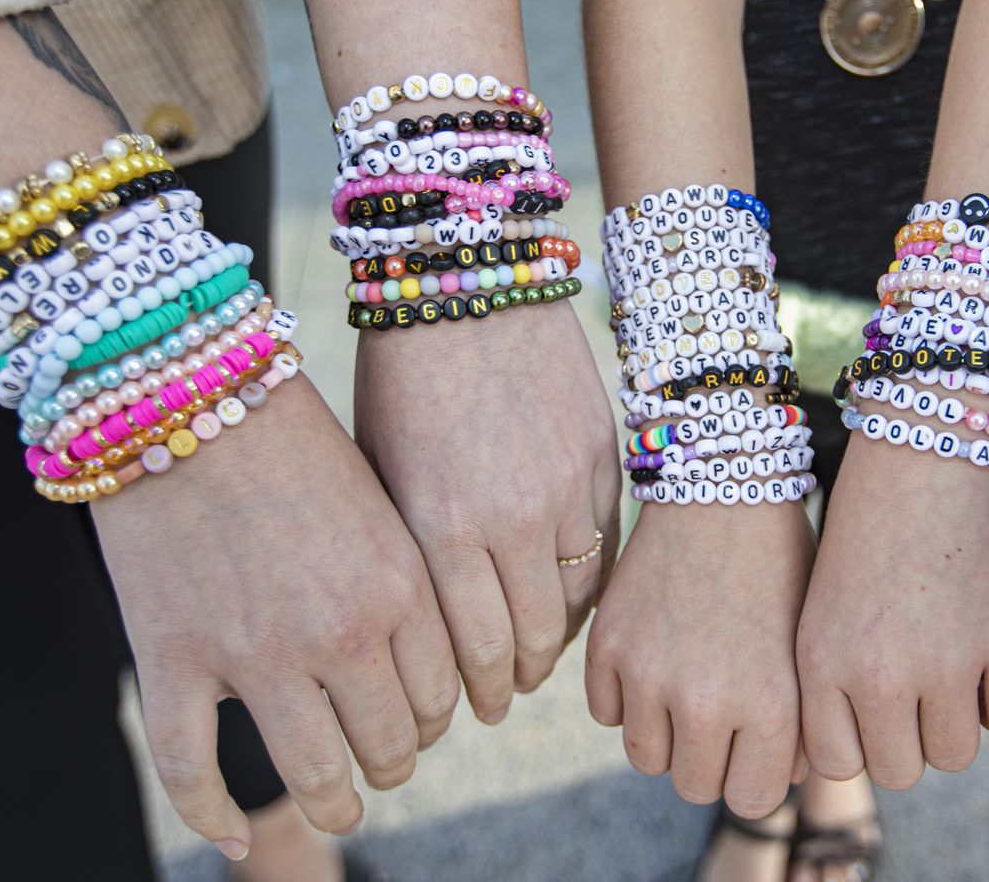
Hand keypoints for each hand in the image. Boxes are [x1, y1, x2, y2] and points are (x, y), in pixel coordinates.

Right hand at [94, 376, 459, 856]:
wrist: (185, 385)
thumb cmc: (291, 432)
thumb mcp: (378, 500)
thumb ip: (403, 580)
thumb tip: (431, 662)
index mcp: (402, 585)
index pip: (442, 695)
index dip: (436, 718)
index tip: (423, 721)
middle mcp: (340, 631)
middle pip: (388, 743)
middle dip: (391, 765)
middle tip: (384, 768)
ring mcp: (254, 653)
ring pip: (313, 771)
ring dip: (333, 801)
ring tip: (338, 806)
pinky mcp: (173, 658)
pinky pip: (194, 772)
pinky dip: (214, 818)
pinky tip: (232, 838)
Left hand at [353, 301, 619, 722]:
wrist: (468, 276)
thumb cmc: (400, 374)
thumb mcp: (382, 468)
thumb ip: (408, 551)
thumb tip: (418, 630)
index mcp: (441, 523)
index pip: (470, 649)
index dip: (469, 693)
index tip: (462, 711)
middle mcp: (510, 516)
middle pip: (528, 640)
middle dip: (510, 682)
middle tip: (498, 699)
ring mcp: (567, 487)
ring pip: (576, 601)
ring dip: (552, 641)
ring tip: (531, 658)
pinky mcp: (601, 458)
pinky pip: (605, 548)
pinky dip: (587, 584)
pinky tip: (564, 597)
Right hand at [586, 502, 813, 815]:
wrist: (722, 482)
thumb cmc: (780, 562)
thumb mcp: (807, 646)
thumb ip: (798, 723)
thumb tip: (779, 780)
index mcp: (772, 703)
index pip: (751, 798)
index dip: (753, 775)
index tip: (755, 746)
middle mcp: (707, 700)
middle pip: (693, 786)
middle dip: (707, 759)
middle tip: (718, 717)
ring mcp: (650, 674)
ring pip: (645, 757)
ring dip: (664, 734)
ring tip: (685, 689)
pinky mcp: (607, 646)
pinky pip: (607, 713)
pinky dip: (626, 697)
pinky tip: (654, 658)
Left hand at [797, 433, 988, 788]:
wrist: (928, 449)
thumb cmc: (870, 531)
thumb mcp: (825, 610)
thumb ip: (836, 690)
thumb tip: (871, 762)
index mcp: (821, 662)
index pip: (841, 762)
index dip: (859, 737)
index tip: (868, 700)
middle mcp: (878, 672)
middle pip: (902, 770)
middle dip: (910, 736)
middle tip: (916, 683)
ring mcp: (947, 661)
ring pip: (957, 754)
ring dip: (958, 720)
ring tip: (951, 664)